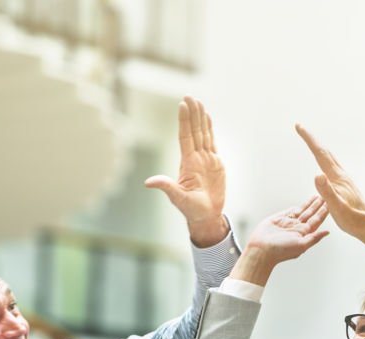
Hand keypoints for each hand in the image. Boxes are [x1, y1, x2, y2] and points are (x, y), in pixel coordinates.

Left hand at [145, 96, 227, 246]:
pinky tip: (208, 118)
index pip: (186, 137)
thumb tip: (149, 182)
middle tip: (190, 96)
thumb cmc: (191, 210)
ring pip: (203, 134)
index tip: (183, 105)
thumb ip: (166, 187)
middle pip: (195, 131)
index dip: (185, 121)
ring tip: (199, 102)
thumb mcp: (178, 198)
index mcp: (187, 163)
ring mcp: (205, 160)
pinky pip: (212, 142)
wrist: (206, 216)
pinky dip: (210, 129)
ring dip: (201, 118)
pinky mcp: (216, 164)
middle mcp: (196, 158)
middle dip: (192, 114)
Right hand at [229, 195, 329, 285]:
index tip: (330, 203)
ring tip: (317, 196)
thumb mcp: (301, 245)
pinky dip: (299, 206)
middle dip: (319, 205)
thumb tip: (327, 233)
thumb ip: (314, 238)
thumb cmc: (280, 251)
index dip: (323, 212)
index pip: (317, 220)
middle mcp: (298, 228)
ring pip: (303, 211)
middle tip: (326, 195)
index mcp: (304, 234)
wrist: (261, 248)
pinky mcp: (280, 219)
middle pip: (311, 214)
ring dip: (310, 204)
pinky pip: (291, 211)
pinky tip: (305, 203)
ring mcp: (289, 223)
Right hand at [296, 124, 364, 249]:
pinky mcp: (344, 185)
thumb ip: (327, 191)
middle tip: (301, 128)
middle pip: (325, 151)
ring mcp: (343, 179)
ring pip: (329, 157)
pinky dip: (324, 158)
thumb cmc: (353, 219)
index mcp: (337, 177)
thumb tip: (317, 174)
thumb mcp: (336, 207)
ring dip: (318, 147)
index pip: (320, 153)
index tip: (300, 127)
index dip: (309, 139)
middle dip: (312, 139)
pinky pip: (331, 166)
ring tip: (311, 141)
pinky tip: (324, 164)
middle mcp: (341, 174)